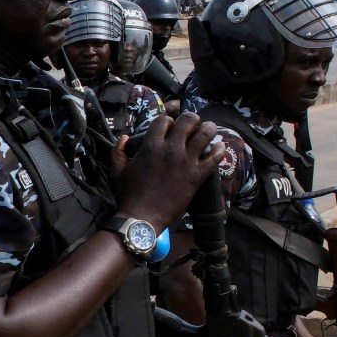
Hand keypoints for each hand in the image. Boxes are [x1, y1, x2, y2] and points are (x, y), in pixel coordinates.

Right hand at [112, 110, 221, 228]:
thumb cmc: (128, 195)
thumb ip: (117, 152)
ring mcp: (186, 161)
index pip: (165, 120)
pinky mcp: (197, 175)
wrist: (141, 218)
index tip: (170, 127)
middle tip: (192, 125)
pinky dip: (220, 149)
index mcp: (151, 147)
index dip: (168, 120)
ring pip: (206, 133)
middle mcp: (171, 150)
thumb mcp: (116, 172)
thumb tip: (123, 137)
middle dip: (192, 119)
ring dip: (209, 129)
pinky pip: (215, 156)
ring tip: (209, 131)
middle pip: (188, 121)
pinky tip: (219, 147)